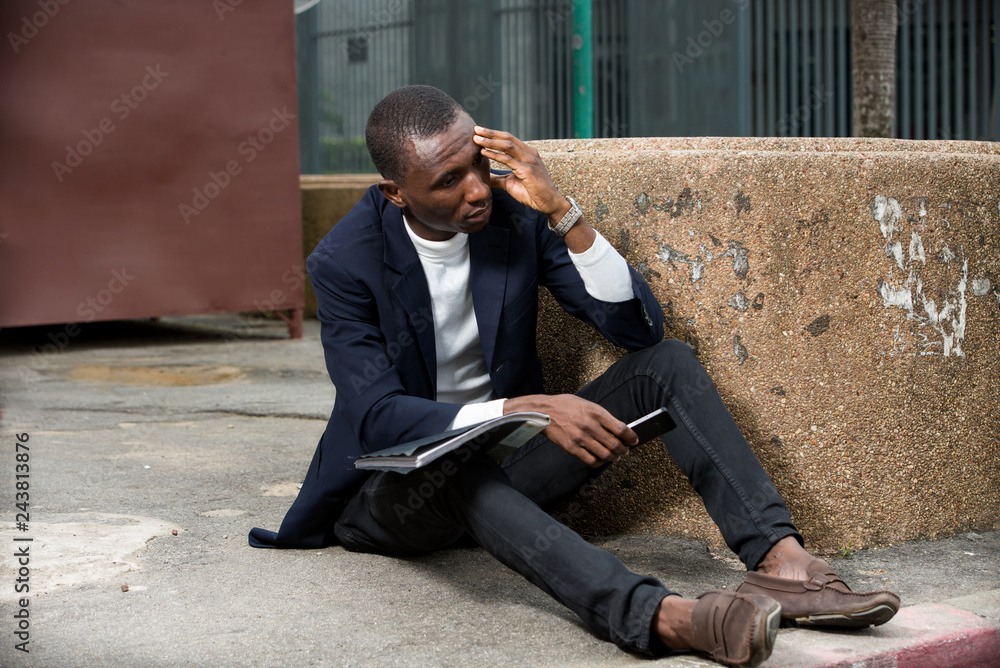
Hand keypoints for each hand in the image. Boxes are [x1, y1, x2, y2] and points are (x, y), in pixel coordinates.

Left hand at [473, 126, 571, 221]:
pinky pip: (508, 160)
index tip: (479, 132)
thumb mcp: (511, 183)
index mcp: (527, 153)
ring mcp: (529, 161)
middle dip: (490, 133)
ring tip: (476, 139)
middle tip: (475, 129)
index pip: (508, 139)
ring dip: (490, 141)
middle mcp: (529, 153)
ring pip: (507, 146)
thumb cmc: (532, 193)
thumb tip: (485, 177)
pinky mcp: (528, 170)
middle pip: (507, 138)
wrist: (548, 204)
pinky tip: (484, 152)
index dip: (494, 134)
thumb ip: (498, 178)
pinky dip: (495, 155)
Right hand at [505, 394, 637, 466]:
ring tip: (614, 456)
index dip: (631, 437)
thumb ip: (603, 416)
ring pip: (606, 455)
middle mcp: (590, 426)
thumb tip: (619, 429)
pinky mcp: (572, 448)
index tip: (634, 440)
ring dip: (614, 458)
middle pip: (615, 445)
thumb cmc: (566, 406)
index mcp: (596, 412)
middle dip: (624, 450)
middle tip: (625, 450)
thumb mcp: (587, 405)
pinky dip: (599, 463)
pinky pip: (591, 461)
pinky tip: (600, 459)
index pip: (621, 429)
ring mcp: (581, 438)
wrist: (543, 411)